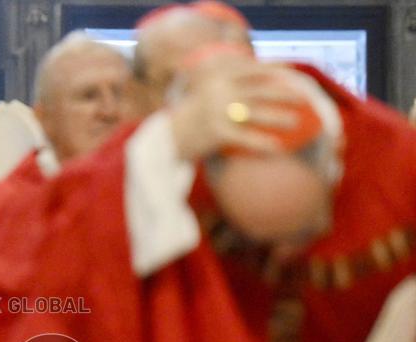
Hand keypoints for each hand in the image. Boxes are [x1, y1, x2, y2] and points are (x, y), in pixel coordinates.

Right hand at [170, 61, 304, 161]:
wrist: (165, 139)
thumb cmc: (189, 118)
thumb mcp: (204, 93)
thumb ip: (225, 85)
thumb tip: (253, 82)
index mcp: (217, 77)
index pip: (251, 69)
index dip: (273, 69)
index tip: (291, 71)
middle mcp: (218, 91)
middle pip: (259, 90)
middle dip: (283, 93)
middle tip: (302, 98)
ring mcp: (217, 112)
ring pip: (256, 112)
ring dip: (278, 117)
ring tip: (295, 121)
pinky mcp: (216, 133)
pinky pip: (246, 138)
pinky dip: (262, 143)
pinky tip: (277, 148)